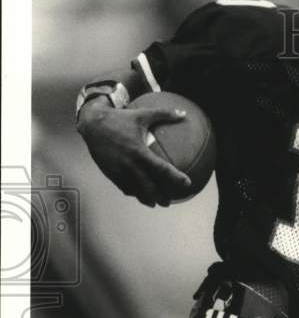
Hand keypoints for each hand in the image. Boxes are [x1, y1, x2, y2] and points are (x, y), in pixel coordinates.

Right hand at [77, 101, 191, 206]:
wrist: (92, 124)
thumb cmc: (120, 118)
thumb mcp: (142, 114)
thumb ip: (164, 114)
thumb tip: (184, 114)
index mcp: (139, 152)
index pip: (162, 169)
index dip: (176, 178)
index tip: (187, 184)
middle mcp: (129, 164)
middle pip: (149, 188)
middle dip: (160, 197)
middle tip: (168, 202)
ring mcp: (119, 171)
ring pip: (135, 191)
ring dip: (146, 199)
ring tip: (154, 203)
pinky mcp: (110, 173)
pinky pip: (123, 187)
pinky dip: (133, 192)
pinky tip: (138, 194)